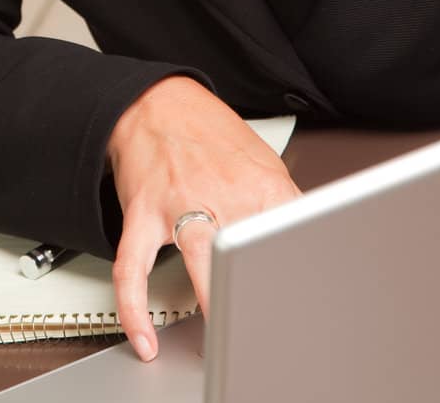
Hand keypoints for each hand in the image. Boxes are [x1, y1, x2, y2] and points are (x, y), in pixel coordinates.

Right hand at [105, 76, 300, 360]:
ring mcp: (177, 204)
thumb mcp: (264, 162)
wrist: (156, 102)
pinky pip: (132, 267)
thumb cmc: (210, 134)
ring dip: (213, 300)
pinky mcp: (141, 214)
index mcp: (261, 185)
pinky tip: (144, 338)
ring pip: (199, 258)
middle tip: (268, 323)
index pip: (291, 237)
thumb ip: (284, 206)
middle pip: (248, 249)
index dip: (299, 273)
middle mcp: (221, 194)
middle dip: (259, 287)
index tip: (305, 307)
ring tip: (221, 337)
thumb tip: (308, 246)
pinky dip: (134, 307)